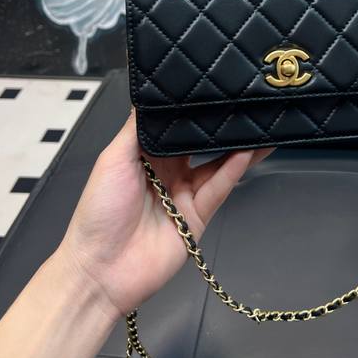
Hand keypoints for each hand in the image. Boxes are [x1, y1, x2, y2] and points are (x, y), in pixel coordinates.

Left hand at [58, 111, 271, 320]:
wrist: (100, 270)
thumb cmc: (99, 210)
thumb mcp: (112, 160)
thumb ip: (136, 128)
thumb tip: (151, 95)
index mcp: (145, 156)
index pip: (174, 127)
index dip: (191, 109)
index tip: (211, 87)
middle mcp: (167, 172)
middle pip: (200, 145)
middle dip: (220, 127)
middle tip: (244, 103)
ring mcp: (184, 195)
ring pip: (217, 165)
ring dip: (236, 147)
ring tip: (259, 126)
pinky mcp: (198, 217)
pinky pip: (218, 189)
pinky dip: (232, 171)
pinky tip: (246, 152)